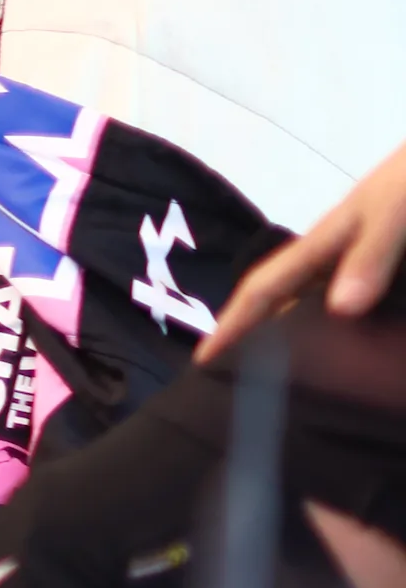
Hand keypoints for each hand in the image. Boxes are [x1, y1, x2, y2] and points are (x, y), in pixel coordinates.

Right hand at [208, 139, 405, 358]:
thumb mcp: (393, 214)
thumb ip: (370, 257)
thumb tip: (340, 311)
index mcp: (321, 244)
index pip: (264, 288)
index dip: (232, 322)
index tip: (202, 359)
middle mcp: (329, 255)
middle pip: (279, 297)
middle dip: (252, 330)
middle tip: (233, 373)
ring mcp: (352, 257)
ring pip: (310, 300)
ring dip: (291, 330)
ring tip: (279, 367)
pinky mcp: (379, 264)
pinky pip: (346, 301)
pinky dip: (333, 326)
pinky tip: (343, 340)